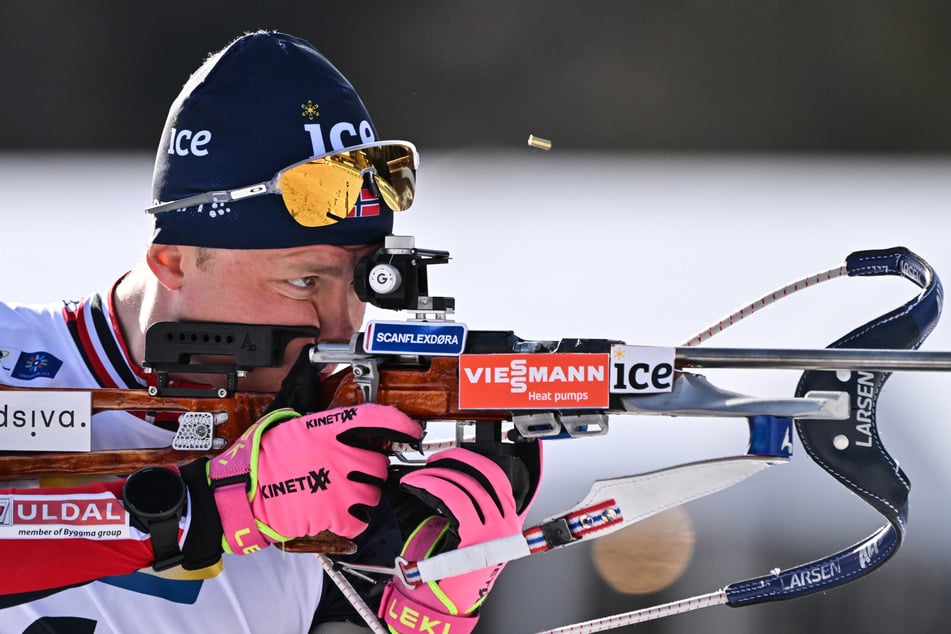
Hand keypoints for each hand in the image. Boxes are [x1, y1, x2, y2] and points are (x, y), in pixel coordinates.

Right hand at [208, 404, 422, 554]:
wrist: (241, 490)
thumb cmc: (260, 458)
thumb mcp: (290, 425)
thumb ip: (321, 425)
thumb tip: (339, 424)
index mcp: (329, 428)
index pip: (377, 418)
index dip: (400, 423)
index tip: (412, 431)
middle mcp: (341, 454)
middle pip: (379, 464)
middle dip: (369, 470)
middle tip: (349, 475)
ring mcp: (340, 485)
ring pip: (373, 494)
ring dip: (362, 496)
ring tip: (339, 495)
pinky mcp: (334, 514)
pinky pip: (360, 520)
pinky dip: (352, 521)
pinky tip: (336, 515)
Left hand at [380, 445, 542, 633]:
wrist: (446, 606)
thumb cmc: (454, 576)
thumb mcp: (470, 538)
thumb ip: (471, 511)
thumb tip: (453, 480)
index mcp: (508, 522)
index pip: (499, 478)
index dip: (476, 460)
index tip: (458, 455)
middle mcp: (506, 524)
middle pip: (485, 474)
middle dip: (457, 459)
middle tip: (437, 460)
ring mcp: (493, 530)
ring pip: (464, 483)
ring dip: (437, 473)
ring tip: (419, 475)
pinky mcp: (474, 536)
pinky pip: (452, 497)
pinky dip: (431, 484)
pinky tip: (418, 483)